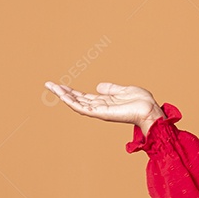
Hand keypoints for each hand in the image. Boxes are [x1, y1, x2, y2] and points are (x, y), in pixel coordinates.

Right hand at [45, 81, 165, 133]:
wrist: (150, 110)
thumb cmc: (141, 102)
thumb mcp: (124, 90)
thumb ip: (111, 88)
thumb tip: (98, 86)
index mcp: (104, 101)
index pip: (84, 96)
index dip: (71, 91)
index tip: (59, 85)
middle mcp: (99, 107)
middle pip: (77, 99)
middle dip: (62, 92)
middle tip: (48, 84)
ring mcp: (99, 111)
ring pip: (76, 103)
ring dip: (63, 96)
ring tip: (51, 87)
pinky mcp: (101, 113)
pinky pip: (83, 108)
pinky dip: (72, 102)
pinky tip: (63, 96)